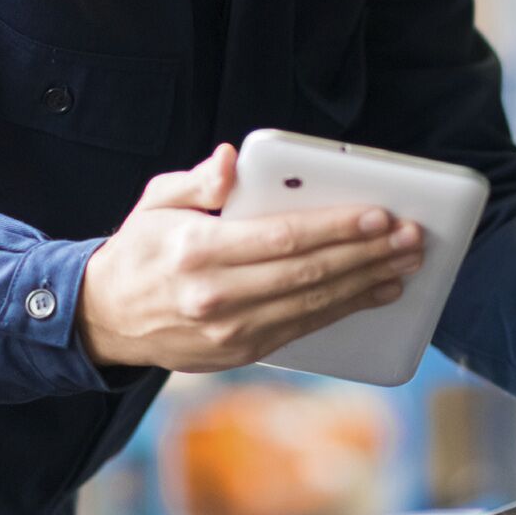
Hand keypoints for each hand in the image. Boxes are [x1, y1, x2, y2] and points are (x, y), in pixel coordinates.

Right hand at [77, 143, 424, 371]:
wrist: (105, 319)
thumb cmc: (140, 249)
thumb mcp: (157, 201)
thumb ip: (198, 180)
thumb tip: (230, 161)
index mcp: (197, 252)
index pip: (282, 238)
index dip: (336, 227)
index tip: (379, 214)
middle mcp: (215, 296)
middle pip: (308, 274)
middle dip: (367, 254)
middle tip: (411, 237)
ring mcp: (230, 332)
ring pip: (313, 305)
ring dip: (367, 284)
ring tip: (405, 264)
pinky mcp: (241, 353)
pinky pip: (303, 328)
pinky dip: (345, 310)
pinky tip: (375, 292)